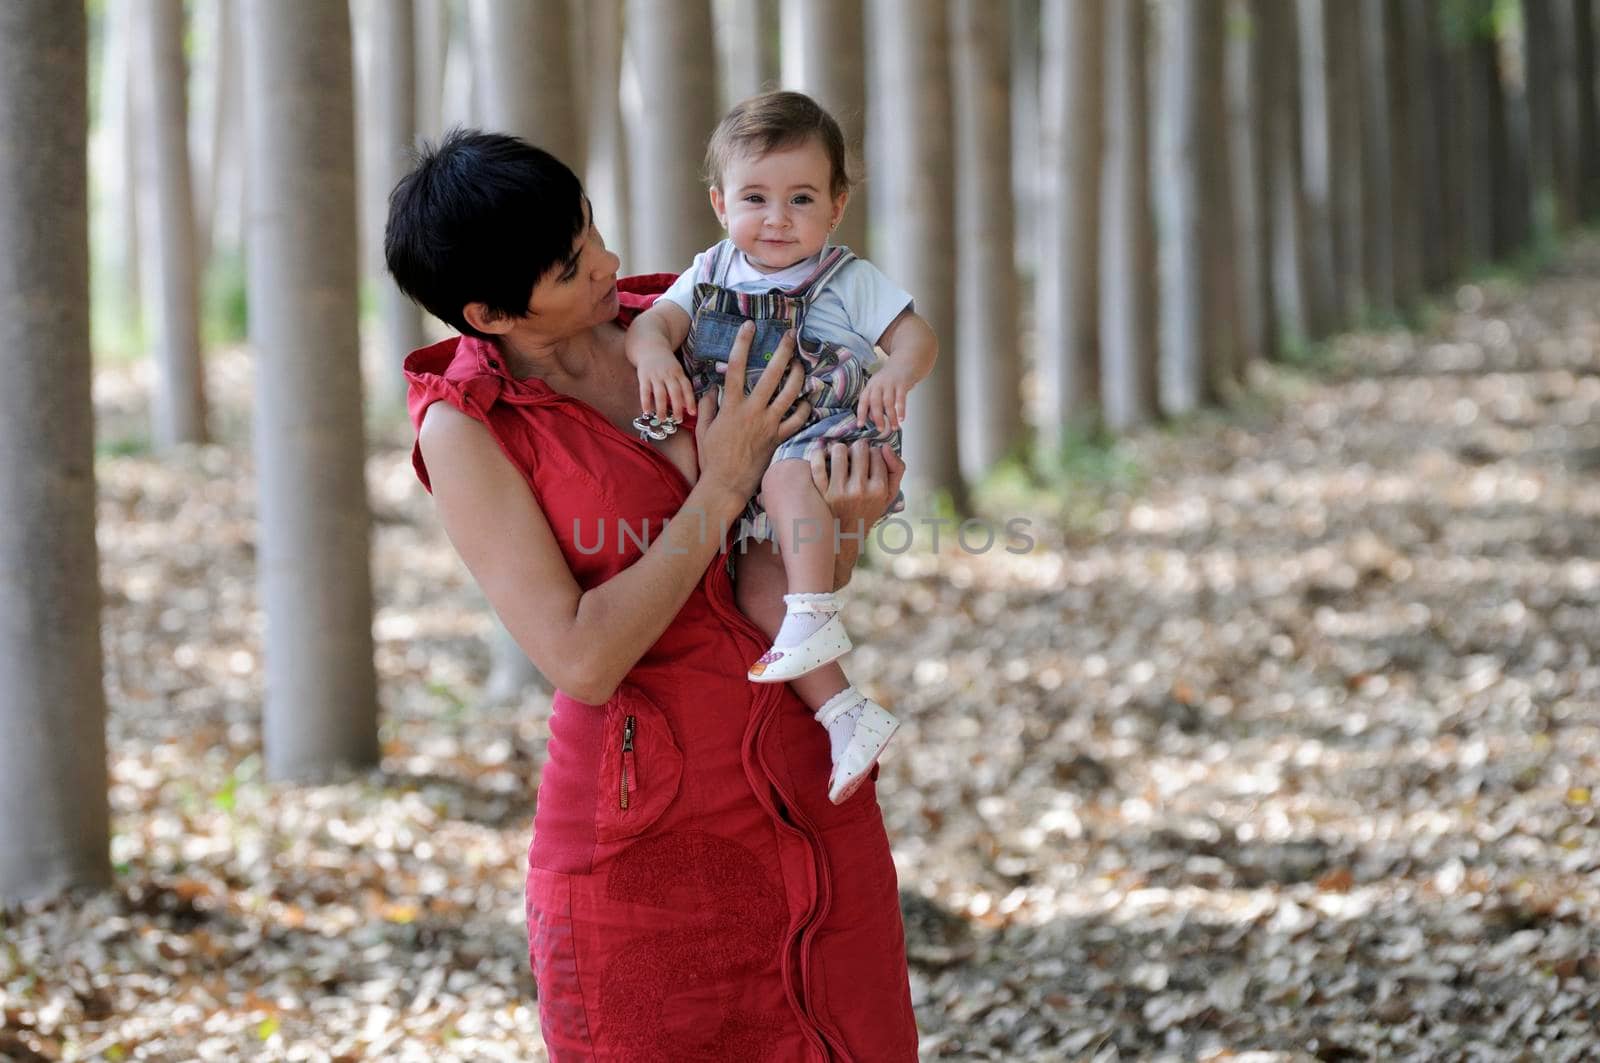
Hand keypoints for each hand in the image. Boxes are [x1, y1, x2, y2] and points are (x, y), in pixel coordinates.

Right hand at [636, 349, 696, 422]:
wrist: (649, 346)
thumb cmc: (665, 363)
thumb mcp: (676, 370)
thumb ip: (681, 386)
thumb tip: (686, 405)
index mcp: (678, 372)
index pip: (686, 387)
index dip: (690, 400)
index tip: (693, 413)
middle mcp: (668, 374)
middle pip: (675, 392)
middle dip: (678, 407)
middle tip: (678, 419)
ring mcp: (655, 374)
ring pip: (660, 393)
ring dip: (661, 407)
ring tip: (662, 419)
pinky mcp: (643, 375)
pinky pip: (645, 390)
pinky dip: (646, 402)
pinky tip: (646, 411)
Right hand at [695, 323, 810, 500]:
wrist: (726, 484)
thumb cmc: (711, 458)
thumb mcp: (703, 429)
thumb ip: (707, 406)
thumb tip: (711, 389)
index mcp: (731, 406)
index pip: (735, 367)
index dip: (743, 343)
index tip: (750, 326)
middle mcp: (752, 411)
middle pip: (772, 374)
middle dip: (783, 352)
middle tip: (791, 336)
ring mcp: (768, 425)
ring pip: (790, 394)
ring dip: (798, 376)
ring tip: (801, 364)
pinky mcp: (779, 439)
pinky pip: (798, 420)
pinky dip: (805, 408)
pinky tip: (807, 399)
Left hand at [810, 439, 905, 531]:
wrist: (846, 534)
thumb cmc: (869, 510)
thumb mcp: (890, 494)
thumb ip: (896, 469)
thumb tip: (885, 446)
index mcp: (878, 489)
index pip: (877, 453)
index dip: (873, 453)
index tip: (870, 461)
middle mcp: (859, 490)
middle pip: (860, 448)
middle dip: (858, 449)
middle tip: (855, 457)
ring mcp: (838, 491)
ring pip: (839, 450)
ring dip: (840, 450)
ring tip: (841, 458)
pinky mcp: (821, 492)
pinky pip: (817, 463)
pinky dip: (819, 454)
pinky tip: (824, 456)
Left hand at [856, 361, 913, 431]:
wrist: (905, 362)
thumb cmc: (890, 379)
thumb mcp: (879, 388)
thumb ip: (875, 402)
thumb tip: (872, 418)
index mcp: (871, 386)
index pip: (863, 400)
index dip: (861, 413)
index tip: (860, 425)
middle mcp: (878, 384)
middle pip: (875, 402)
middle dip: (877, 417)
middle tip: (880, 429)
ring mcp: (890, 383)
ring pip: (888, 402)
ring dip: (891, 416)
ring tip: (893, 428)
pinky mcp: (902, 383)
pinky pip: (901, 398)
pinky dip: (901, 409)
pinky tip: (902, 418)